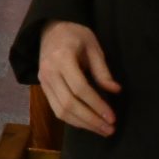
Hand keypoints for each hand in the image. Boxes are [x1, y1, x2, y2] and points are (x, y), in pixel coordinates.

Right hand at [38, 20, 120, 136]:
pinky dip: (72, 120)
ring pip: (60, 110)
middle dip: (91, 119)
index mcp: (62, 58)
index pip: (79, 88)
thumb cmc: (75, 35)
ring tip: (101, 130)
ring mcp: (43, 81)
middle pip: (68, 103)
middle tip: (110, 129)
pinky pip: (56, 108)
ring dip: (82, 124)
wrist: (50, 29)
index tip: (113, 117)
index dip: (97, 105)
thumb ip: (102, 70)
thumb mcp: (93, 47)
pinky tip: (87, 123)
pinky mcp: (43, 87)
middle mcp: (49, 72)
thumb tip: (115, 91)